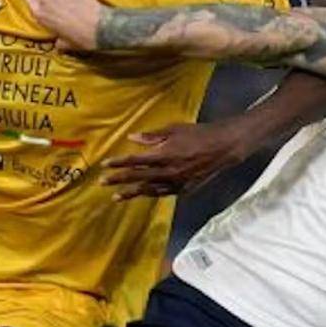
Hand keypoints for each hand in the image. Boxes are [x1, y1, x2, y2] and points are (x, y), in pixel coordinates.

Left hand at [102, 120, 250, 199]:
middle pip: (138, 177)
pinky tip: (142, 194)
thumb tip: (133, 137)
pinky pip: (163, 193)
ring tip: (116, 196)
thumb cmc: (198, 134)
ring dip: (132, 192)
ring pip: (149, 189)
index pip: (136, 161)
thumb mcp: (175, 129)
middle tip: (102, 183)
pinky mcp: (184, 189)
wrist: (223, 148)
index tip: (105, 165)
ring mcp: (177, 182)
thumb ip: (153, 136)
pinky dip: (150, 193)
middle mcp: (168, 171)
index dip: (119, 163)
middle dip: (119, 179)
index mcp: (165, 154)